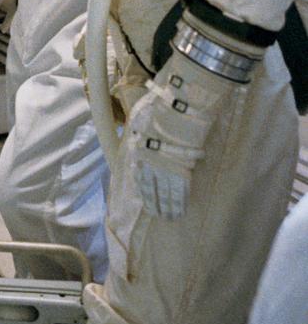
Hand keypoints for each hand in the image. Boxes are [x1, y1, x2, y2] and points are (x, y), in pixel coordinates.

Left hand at [130, 35, 255, 218]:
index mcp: (140, 148)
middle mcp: (149, 162)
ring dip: (166, 207)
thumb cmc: (162, 106)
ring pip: (164, 194)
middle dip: (155, 202)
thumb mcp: (143, 113)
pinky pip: (180, 192)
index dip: (144, 189)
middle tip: (158, 214)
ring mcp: (165, 168)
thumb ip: (141, 126)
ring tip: (169, 217)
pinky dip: (179, 203)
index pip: (140, 175)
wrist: (180, 108)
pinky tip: (179, 212)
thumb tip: (143, 126)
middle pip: (151, 188)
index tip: (146, 199)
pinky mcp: (182, 171)